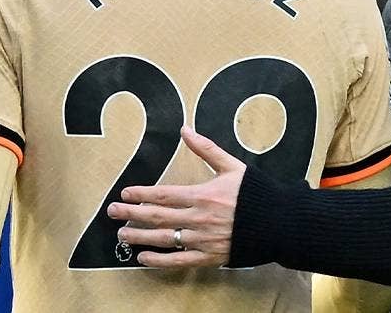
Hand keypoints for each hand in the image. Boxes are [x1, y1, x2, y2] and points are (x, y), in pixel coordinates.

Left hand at [107, 125, 245, 267]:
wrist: (279, 222)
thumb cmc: (256, 192)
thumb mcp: (232, 166)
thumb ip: (206, 149)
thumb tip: (185, 129)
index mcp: (202, 195)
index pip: (163, 195)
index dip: (141, 194)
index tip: (125, 194)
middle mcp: (198, 218)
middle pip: (157, 217)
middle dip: (131, 214)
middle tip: (112, 213)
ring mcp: (202, 240)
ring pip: (163, 239)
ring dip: (139, 237)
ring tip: (122, 235)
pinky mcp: (209, 256)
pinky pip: (179, 260)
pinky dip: (159, 260)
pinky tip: (143, 258)